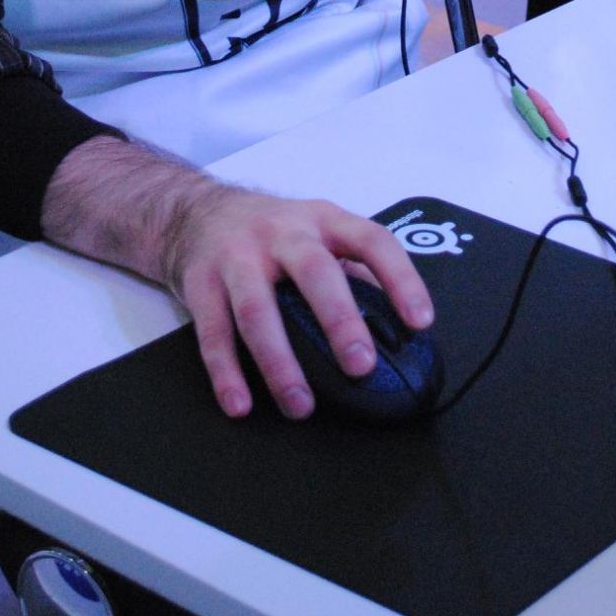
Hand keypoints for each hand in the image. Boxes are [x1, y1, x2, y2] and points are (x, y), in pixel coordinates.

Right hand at [41, 138, 432, 420]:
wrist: (195, 212)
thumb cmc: (270, 230)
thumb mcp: (317, 231)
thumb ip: (352, 269)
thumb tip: (396, 325)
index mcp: (322, 220)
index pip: (371, 241)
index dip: (400, 278)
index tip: (420, 321)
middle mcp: (281, 233)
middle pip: (313, 271)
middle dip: (339, 319)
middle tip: (360, 365)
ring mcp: (237, 256)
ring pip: (257, 309)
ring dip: (279, 361)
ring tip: (301, 404)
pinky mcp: (201, 284)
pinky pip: (214, 333)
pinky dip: (227, 372)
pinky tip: (241, 403)